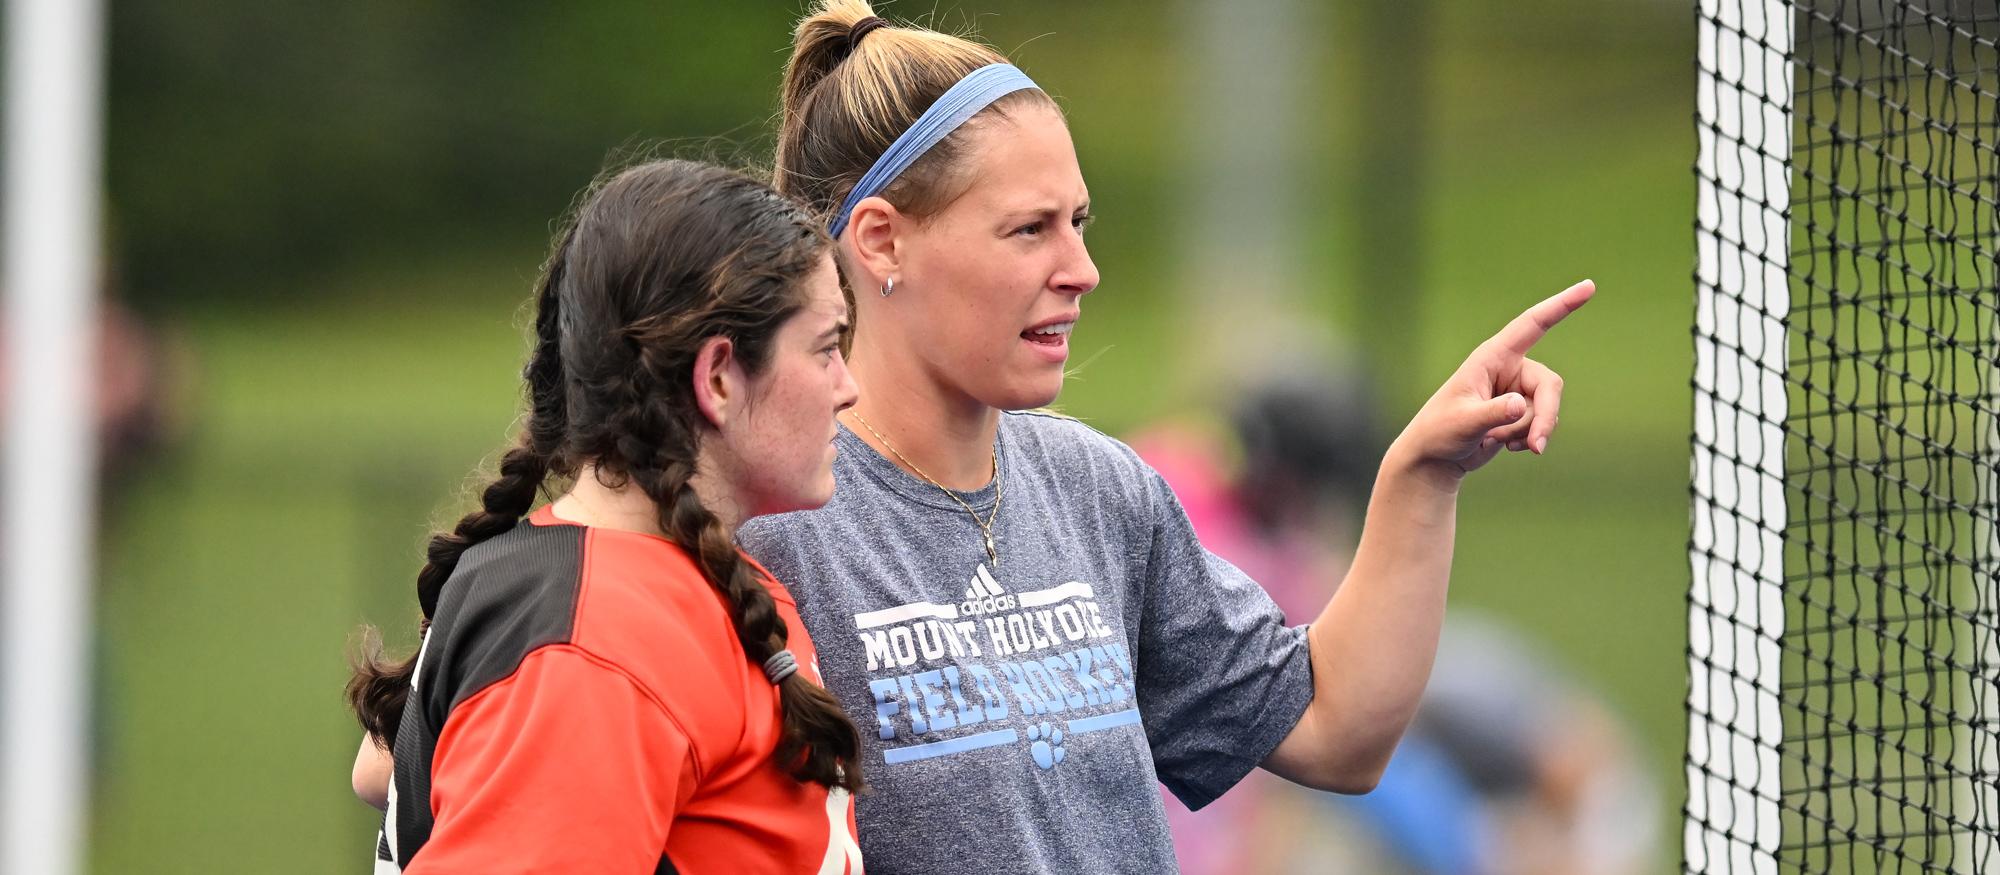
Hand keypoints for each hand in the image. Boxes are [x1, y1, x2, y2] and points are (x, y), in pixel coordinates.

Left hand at [1395, 280, 1593, 479]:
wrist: (1435, 457)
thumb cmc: (1440, 431)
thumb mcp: (1463, 422)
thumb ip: (1492, 413)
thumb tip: (1522, 404)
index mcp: (1492, 356)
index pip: (1532, 324)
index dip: (1561, 305)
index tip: (1589, 286)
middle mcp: (1510, 369)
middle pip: (1550, 385)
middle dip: (1545, 417)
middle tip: (1535, 447)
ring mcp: (1519, 391)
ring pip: (1546, 410)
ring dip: (1524, 432)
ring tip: (1490, 439)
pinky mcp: (1523, 413)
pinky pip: (1541, 425)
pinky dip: (1525, 439)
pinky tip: (1499, 444)